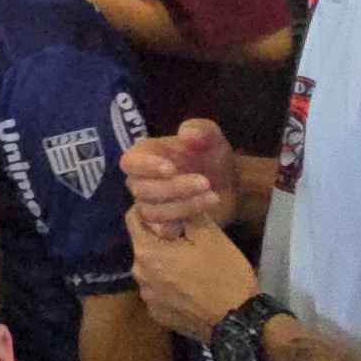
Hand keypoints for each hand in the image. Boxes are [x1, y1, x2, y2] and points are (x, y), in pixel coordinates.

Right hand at [120, 119, 237, 236]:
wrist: (230, 184)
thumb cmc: (213, 156)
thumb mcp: (212, 137)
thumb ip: (200, 129)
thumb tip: (186, 134)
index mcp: (145, 155)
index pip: (130, 162)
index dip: (146, 167)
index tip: (171, 168)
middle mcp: (140, 182)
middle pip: (142, 190)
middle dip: (174, 188)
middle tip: (205, 182)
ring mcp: (149, 206)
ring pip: (152, 212)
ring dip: (183, 206)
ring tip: (212, 197)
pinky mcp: (162, 227)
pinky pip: (160, 231)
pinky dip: (179, 227)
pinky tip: (200, 219)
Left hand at [125, 195, 259, 336]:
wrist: (238, 322)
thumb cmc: (224, 273)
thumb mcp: (210, 235)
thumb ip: (185, 212)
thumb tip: (173, 197)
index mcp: (147, 252)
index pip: (133, 219)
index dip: (149, 209)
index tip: (168, 208)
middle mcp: (139, 275)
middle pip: (143, 244)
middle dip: (160, 236)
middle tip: (186, 234)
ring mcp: (147, 299)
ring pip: (150, 268)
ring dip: (164, 261)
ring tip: (190, 260)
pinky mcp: (158, 315)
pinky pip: (158, 290)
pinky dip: (168, 284)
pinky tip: (189, 285)